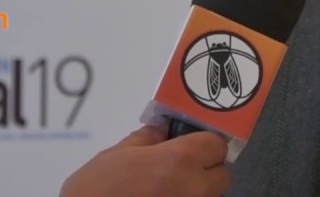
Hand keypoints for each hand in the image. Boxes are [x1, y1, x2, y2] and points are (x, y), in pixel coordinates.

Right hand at [60, 124, 231, 196]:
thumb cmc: (96, 189)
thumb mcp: (116, 154)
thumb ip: (146, 138)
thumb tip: (163, 130)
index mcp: (180, 161)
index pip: (217, 145)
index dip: (207, 142)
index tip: (194, 143)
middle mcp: (193, 188)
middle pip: (222, 176)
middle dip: (208, 169)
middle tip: (183, 167)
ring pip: (210, 196)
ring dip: (198, 189)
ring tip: (169, 186)